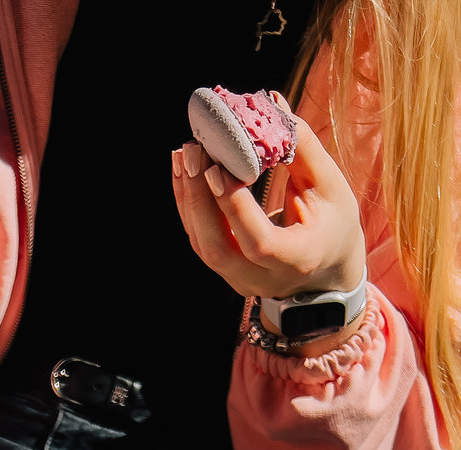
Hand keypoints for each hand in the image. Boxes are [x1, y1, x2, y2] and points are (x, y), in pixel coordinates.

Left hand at [172, 108, 366, 320]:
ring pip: (202, 243)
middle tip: (193, 150)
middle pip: (218, 248)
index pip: (259, 241)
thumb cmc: (332, 223)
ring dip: (187, 197)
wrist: (324, 271)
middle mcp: (262, 278)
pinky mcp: (224, 269)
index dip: (235, 207)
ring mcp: (239, 279)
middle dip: (199, 199)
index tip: (217, 167)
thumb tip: (273, 102)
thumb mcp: (329, 186)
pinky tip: (185, 170)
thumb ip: (302, 148)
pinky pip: (200, 237)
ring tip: (184, 153)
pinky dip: (189, 203)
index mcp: (297, 261)